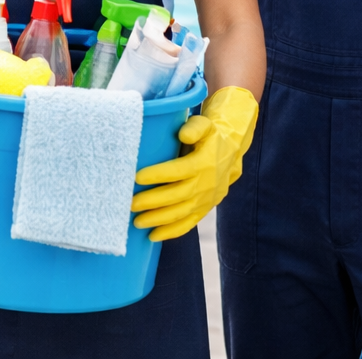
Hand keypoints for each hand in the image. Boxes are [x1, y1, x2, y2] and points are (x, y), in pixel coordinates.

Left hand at [132, 86, 257, 241]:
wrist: (231, 152)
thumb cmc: (210, 136)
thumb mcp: (205, 125)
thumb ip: (194, 128)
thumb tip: (183, 134)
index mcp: (203, 163)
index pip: (178, 171)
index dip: (158, 175)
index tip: (137, 177)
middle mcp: (205, 184)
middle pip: (176, 196)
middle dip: (152, 201)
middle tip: (130, 203)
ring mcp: (206, 199)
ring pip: (181, 213)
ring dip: (158, 220)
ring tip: (137, 222)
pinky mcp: (204, 209)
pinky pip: (188, 223)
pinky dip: (171, 232)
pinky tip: (154, 236)